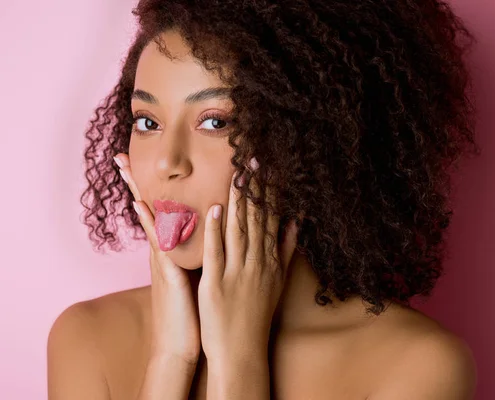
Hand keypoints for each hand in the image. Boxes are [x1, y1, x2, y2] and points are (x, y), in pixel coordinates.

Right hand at [113, 153, 200, 366]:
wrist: (181, 345)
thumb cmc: (190, 312)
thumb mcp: (194, 277)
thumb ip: (195, 256)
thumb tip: (207, 238)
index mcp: (171, 251)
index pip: (161, 213)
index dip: (152, 189)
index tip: (142, 164)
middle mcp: (163, 252)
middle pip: (148, 210)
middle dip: (136, 182)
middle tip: (120, 154)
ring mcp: (161, 261)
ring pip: (150, 220)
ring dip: (139, 191)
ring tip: (125, 166)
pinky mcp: (166, 274)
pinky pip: (158, 244)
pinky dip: (149, 224)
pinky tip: (139, 205)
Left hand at [198, 157, 298, 364]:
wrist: (242, 351)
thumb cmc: (257, 314)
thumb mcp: (278, 281)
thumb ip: (285, 250)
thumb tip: (295, 222)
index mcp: (269, 260)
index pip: (270, 219)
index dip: (269, 192)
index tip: (268, 166)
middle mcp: (256, 263)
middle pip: (256, 219)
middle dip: (255, 188)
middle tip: (254, 157)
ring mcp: (236, 273)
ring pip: (238, 230)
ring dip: (237, 201)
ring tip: (238, 173)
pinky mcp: (215, 284)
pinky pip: (215, 253)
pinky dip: (215, 231)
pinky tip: (214, 209)